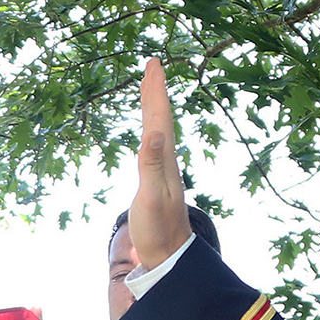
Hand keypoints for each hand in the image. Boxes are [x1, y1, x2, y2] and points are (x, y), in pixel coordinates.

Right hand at [128, 58, 190, 269]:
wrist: (169, 255)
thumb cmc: (158, 229)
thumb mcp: (152, 196)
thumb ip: (151, 164)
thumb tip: (152, 132)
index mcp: (164, 159)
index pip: (160, 117)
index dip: (156, 90)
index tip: (154, 64)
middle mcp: (166, 159)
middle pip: (160, 118)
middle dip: (156, 90)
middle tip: (153, 65)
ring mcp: (162, 170)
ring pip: (159, 129)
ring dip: (154, 106)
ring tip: (151, 89)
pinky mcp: (156, 180)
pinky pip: (153, 144)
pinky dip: (150, 129)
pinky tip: (150, 132)